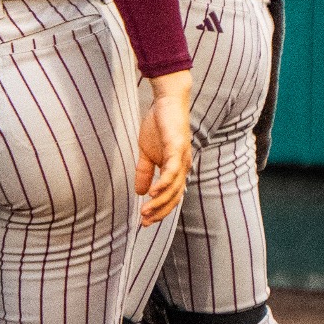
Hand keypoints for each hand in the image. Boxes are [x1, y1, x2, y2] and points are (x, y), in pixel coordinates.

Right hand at [136, 69, 191, 224]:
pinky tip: (153, 193)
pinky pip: (172, 171)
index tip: (145, 221)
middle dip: (160, 212)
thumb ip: (144, 171)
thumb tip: (140, 192)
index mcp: (176, 169)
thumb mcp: (146, 152)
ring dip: (159, 202)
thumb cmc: (158, 125)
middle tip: (144, 222)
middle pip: (174, 197)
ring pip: (173, 188)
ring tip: (145, 211)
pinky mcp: (177, 147)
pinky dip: (163, 184)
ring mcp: (181, 158)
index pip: (171, 197)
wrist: (166, 101)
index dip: (159, 210)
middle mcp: (183, 167)